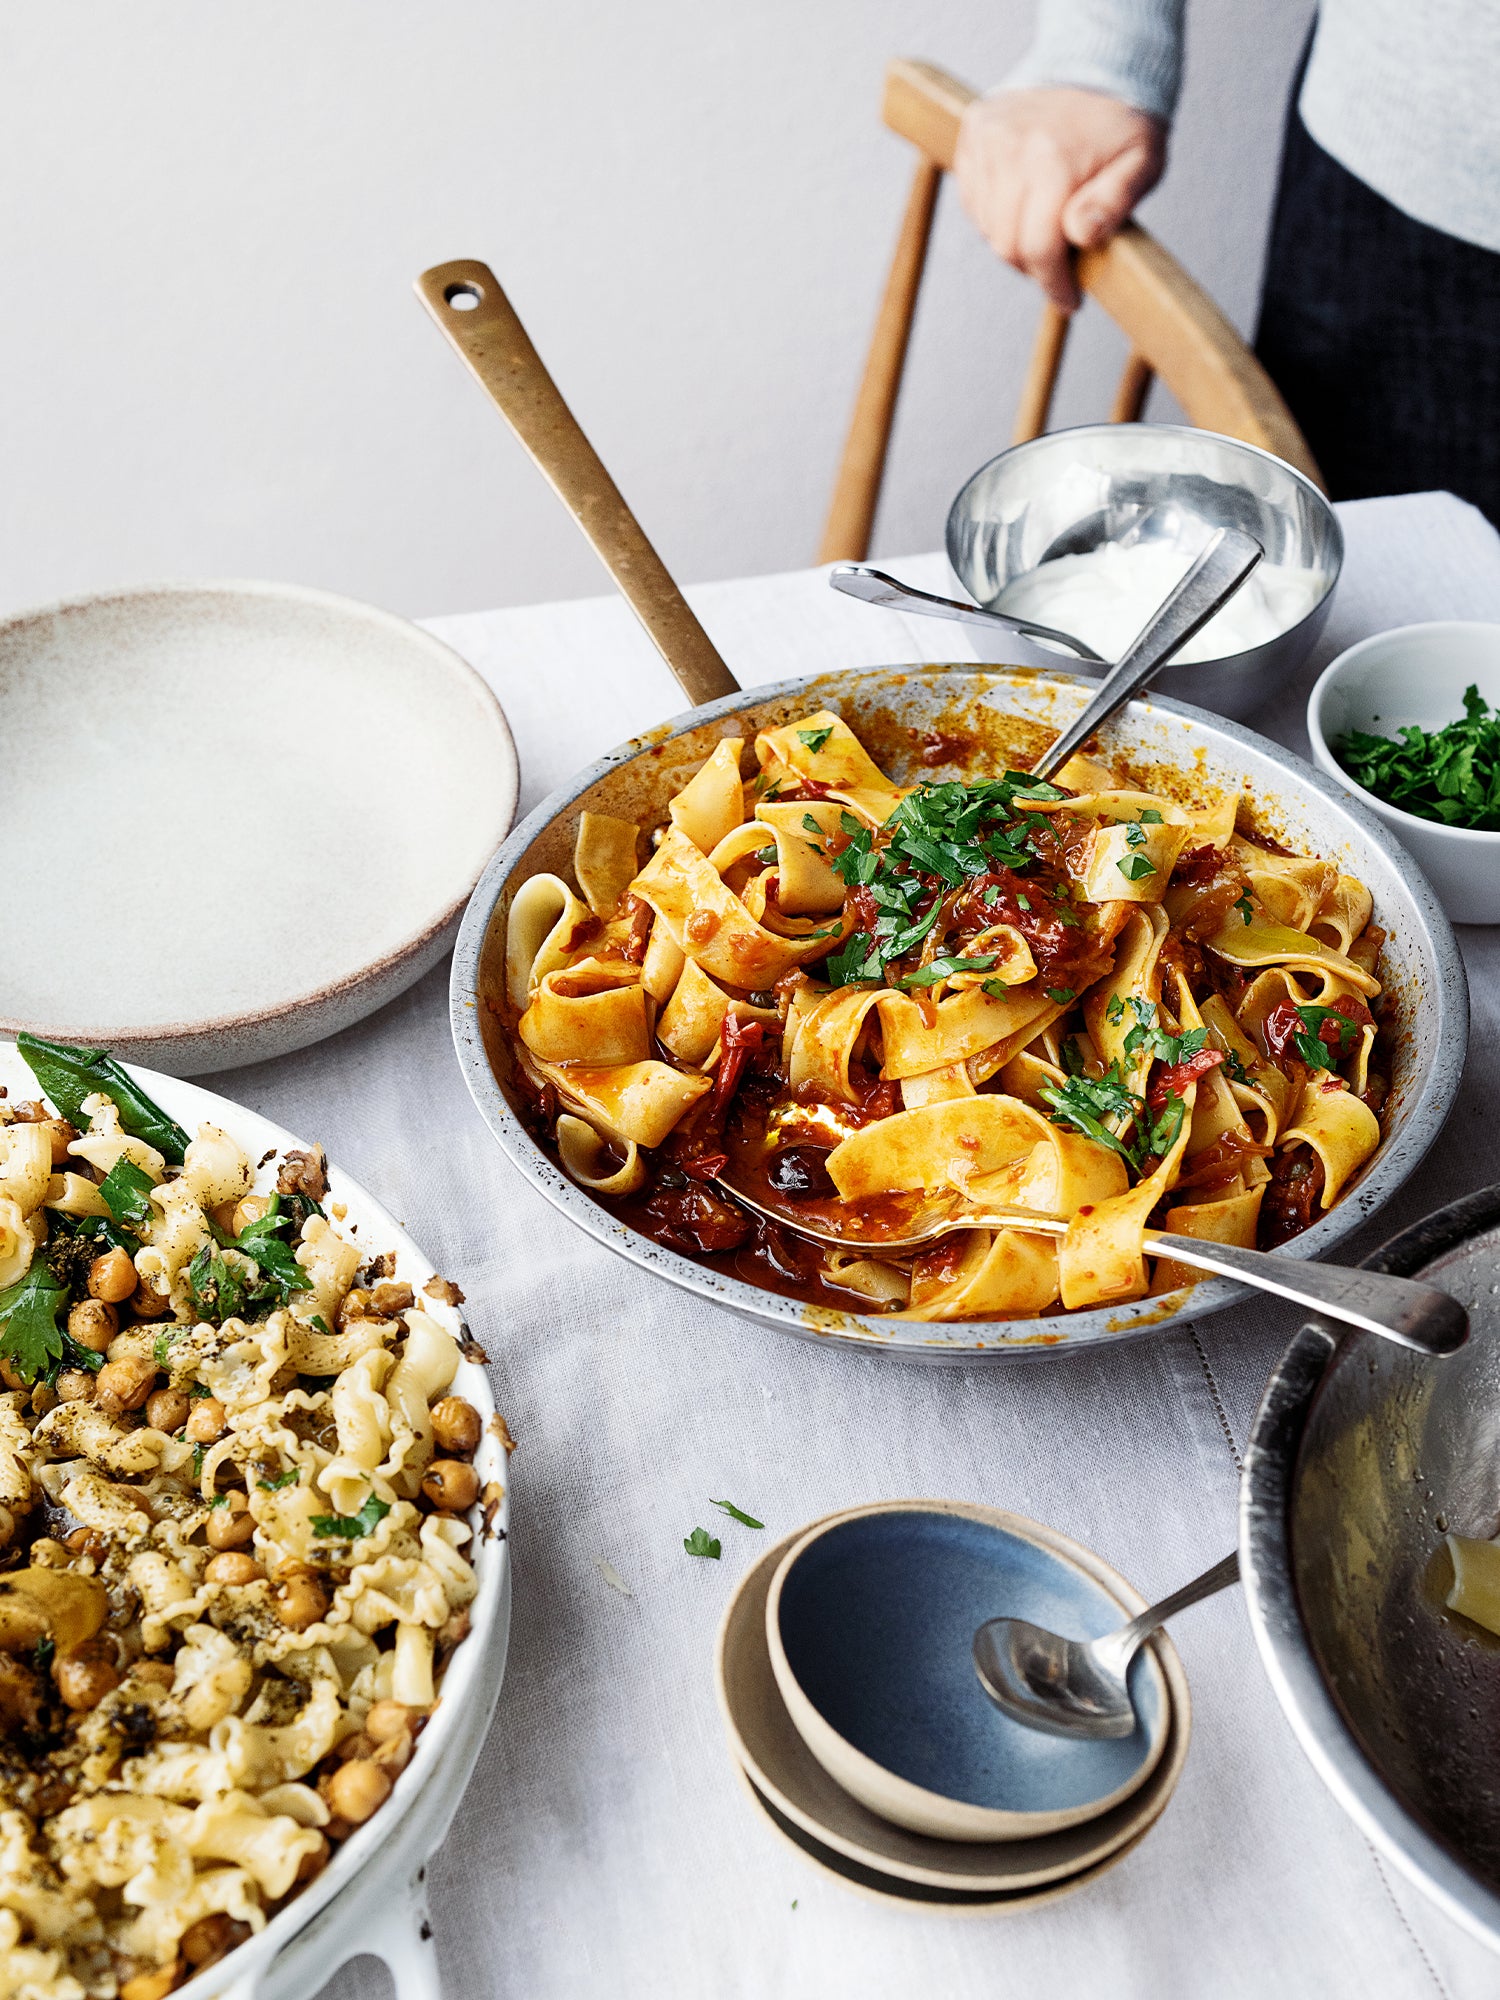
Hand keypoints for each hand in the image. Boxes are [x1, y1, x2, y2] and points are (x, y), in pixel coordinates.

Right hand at [955, 87, 1165, 310]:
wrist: (1095, 67)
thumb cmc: (1123, 127)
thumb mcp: (1143, 163)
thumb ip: (1115, 202)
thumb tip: (1081, 234)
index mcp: (1053, 160)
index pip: (1038, 247)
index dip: (1054, 284)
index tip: (1070, 301)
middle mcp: (1011, 147)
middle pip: (1006, 244)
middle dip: (1034, 267)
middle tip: (1060, 269)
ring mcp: (986, 138)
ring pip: (987, 227)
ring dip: (1015, 240)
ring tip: (1046, 226)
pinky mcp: (972, 133)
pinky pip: (972, 200)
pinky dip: (996, 215)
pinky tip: (1024, 203)